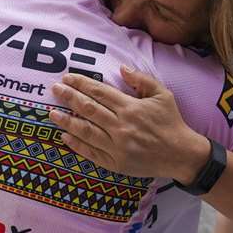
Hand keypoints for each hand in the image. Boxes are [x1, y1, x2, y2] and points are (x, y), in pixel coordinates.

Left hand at [49, 67, 199, 179]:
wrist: (181, 154)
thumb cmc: (171, 122)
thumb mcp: (162, 95)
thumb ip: (142, 80)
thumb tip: (122, 68)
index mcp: (131, 108)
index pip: (100, 92)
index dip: (82, 84)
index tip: (67, 78)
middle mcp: (121, 126)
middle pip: (89, 109)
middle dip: (69, 97)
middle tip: (55, 89)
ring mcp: (117, 146)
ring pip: (86, 131)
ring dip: (66, 121)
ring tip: (51, 113)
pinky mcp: (116, 163)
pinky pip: (92, 153)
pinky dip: (77, 145)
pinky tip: (65, 136)